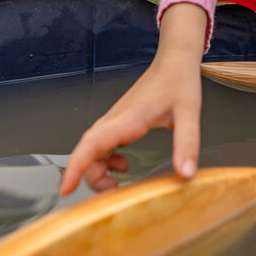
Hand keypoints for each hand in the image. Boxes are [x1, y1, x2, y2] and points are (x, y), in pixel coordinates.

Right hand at [59, 4, 205, 195]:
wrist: (174, 61)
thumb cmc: (179, 82)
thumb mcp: (189, 113)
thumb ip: (187, 144)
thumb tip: (186, 174)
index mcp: (128, 118)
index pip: (92, 143)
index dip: (76, 168)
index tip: (65, 189)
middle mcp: (115, 119)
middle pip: (88, 151)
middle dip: (91, 176)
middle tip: (113, 193)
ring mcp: (115, 120)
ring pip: (93, 149)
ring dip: (98, 170)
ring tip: (117, 185)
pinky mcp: (120, 121)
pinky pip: (102, 145)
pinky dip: (106, 160)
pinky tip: (124, 166)